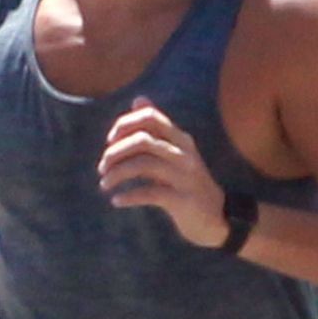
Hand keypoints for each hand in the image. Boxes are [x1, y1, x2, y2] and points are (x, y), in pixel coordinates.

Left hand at [98, 97, 226, 248]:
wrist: (216, 219)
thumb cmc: (188, 184)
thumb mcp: (175, 153)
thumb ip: (157, 129)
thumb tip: (138, 99)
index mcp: (181, 139)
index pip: (150, 117)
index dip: (125, 124)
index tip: (110, 141)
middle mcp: (185, 154)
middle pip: (143, 140)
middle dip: (115, 152)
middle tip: (102, 168)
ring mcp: (185, 176)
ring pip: (143, 165)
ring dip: (117, 174)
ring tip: (104, 184)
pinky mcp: (182, 200)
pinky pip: (149, 193)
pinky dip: (128, 196)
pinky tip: (116, 201)